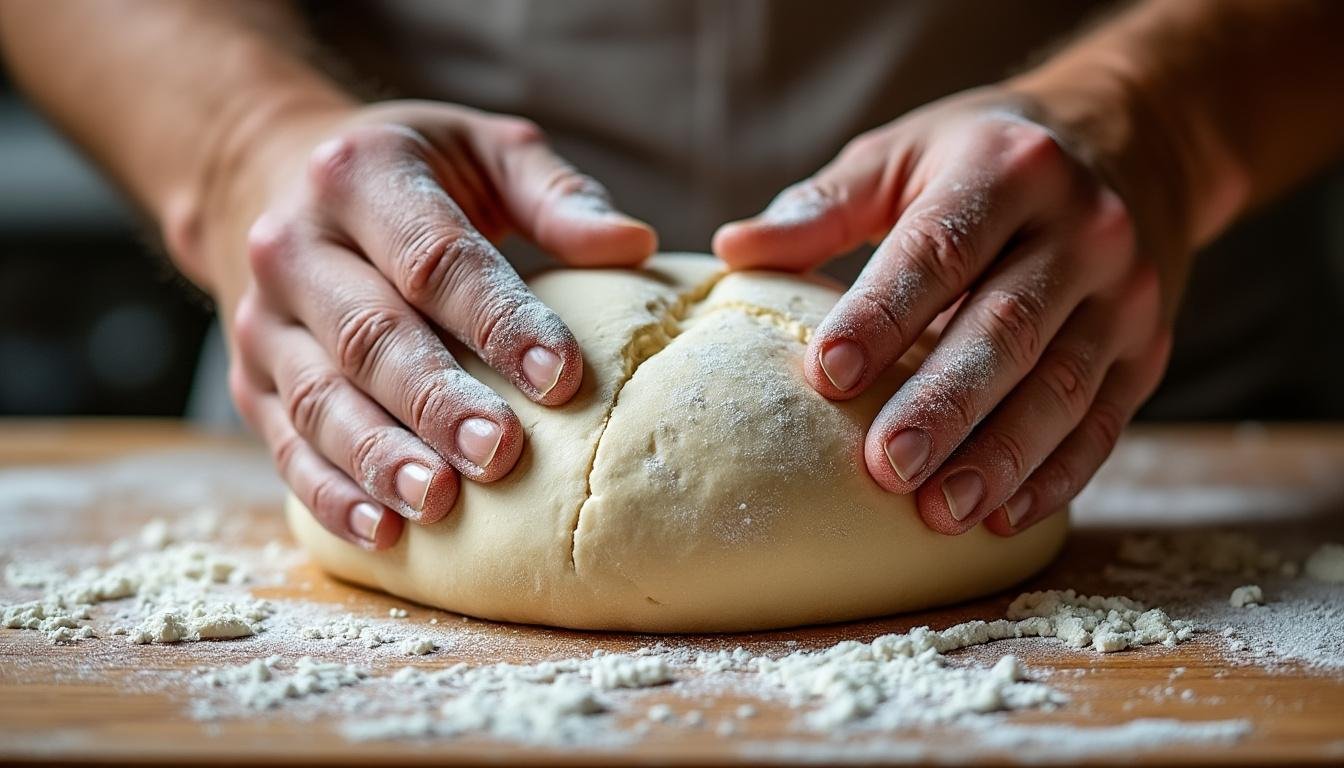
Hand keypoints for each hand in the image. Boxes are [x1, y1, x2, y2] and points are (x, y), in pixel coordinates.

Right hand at [188, 100, 655, 548]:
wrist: (267, 178)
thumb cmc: (412, 173)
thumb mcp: (484, 152)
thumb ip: (555, 196)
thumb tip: (632, 245)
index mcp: (358, 175)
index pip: (434, 258)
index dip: (498, 320)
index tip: (561, 377)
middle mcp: (294, 247)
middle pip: (370, 336)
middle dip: (438, 402)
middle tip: (500, 454)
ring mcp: (264, 322)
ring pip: (319, 400)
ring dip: (381, 458)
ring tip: (440, 501)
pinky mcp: (251, 382)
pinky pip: (287, 446)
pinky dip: (332, 495)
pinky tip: (385, 532)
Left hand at [714, 88, 1173, 536]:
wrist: (1133, 142)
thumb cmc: (985, 157)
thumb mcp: (906, 154)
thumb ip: (825, 206)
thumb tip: (735, 249)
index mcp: (1008, 170)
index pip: (940, 250)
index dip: (882, 315)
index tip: (825, 376)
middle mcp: (1082, 229)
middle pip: (1008, 328)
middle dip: (945, 404)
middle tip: (885, 467)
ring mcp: (1125, 293)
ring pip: (1063, 385)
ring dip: (1000, 456)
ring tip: (939, 512)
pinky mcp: (1147, 348)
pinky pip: (1104, 420)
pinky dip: (1056, 475)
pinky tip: (1004, 516)